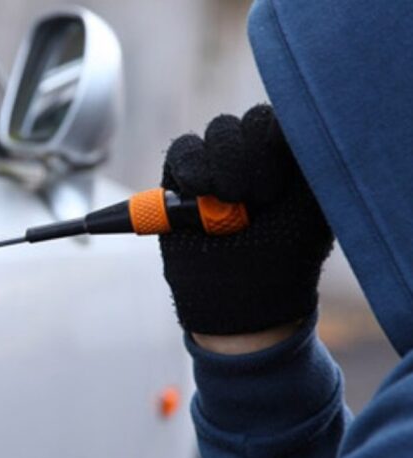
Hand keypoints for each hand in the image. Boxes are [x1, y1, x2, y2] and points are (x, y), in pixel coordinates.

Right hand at [159, 105, 332, 335]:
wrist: (239, 301)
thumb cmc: (282, 260)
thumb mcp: (310, 210)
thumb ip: (306, 163)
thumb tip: (289, 124)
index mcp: (290, 161)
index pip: (281, 121)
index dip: (274, 137)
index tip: (277, 171)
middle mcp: (254, 157)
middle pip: (248, 122)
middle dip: (249, 158)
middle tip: (257, 197)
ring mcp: (216, 166)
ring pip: (216, 132)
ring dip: (220, 164)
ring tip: (228, 202)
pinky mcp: (181, 179)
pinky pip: (182, 150)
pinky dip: (189, 166)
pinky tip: (197, 194)